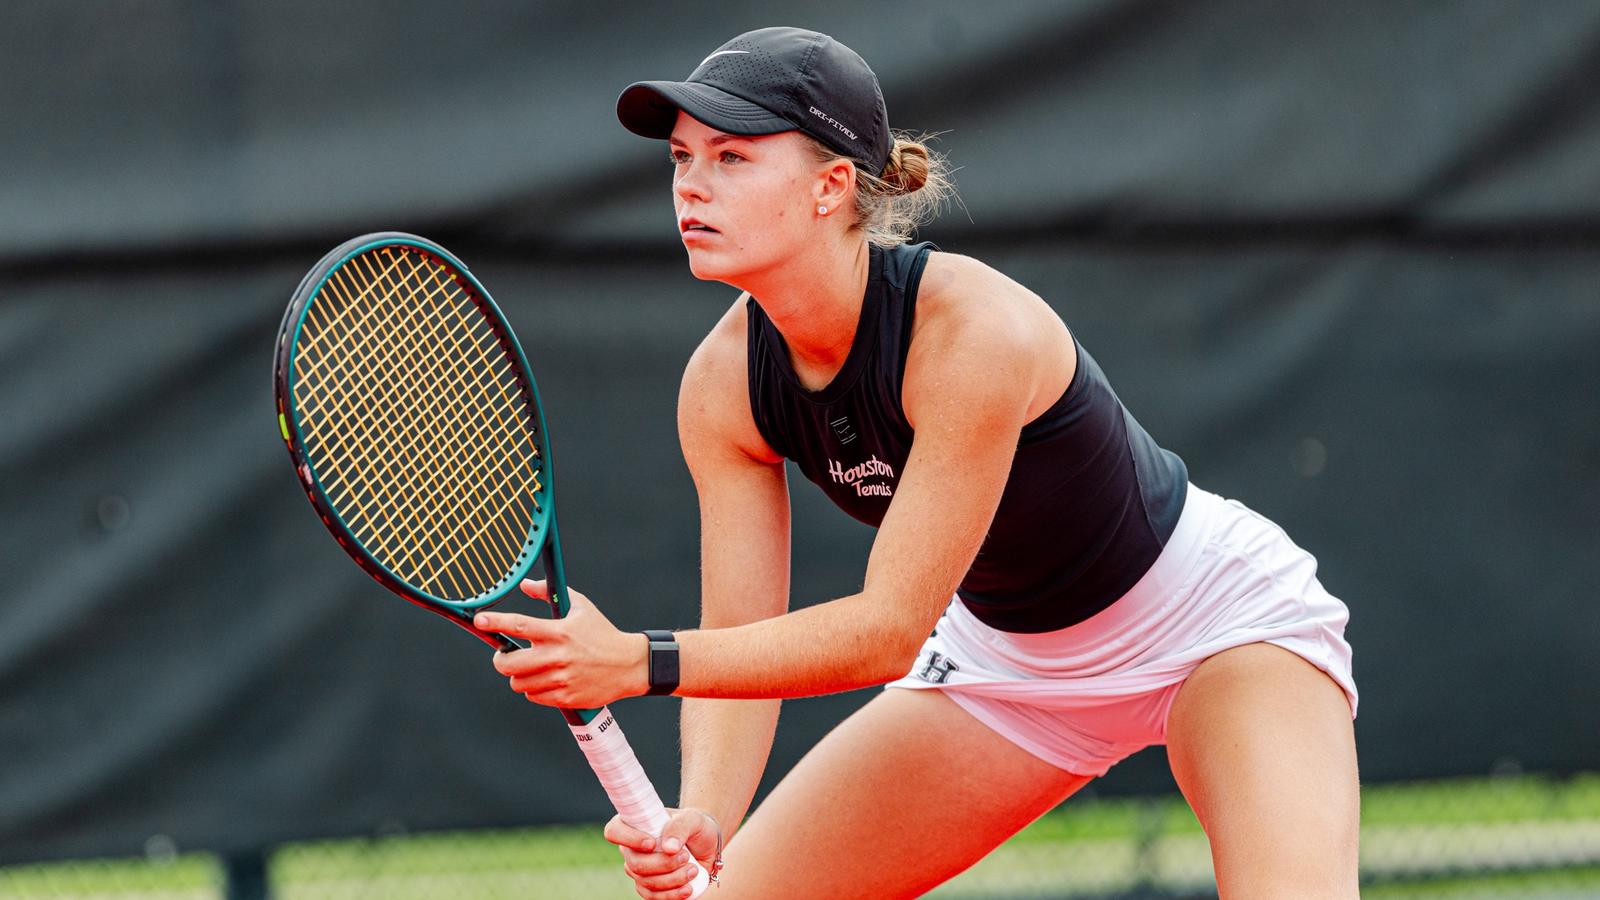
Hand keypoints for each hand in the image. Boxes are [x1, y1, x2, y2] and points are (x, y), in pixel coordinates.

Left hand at [476, 580, 648, 708]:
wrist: (628, 665)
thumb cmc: (602, 633)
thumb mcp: (581, 607)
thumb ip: (550, 593)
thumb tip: (524, 585)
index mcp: (559, 632)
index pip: (520, 625)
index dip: (496, 622)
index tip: (480, 620)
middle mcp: (558, 656)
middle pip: (509, 664)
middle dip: (501, 661)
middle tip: (506, 656)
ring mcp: (561, 679)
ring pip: (519, 684)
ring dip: (519, 677)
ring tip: (531, 669)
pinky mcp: (565, 697)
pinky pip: (534, 697)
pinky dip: (534, 690)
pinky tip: (546, 680)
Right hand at [606, 807, 722, 899]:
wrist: (708, 848)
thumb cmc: (697, 828)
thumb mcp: (693, 819)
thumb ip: (679, 827)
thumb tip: (668, 848)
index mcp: (636, 825)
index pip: (614, 831)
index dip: (628, 839)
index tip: (652, 843)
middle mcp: (632, 849)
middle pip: (634, 864)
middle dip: (663, 864)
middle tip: (685, 856)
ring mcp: (639, 870)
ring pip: (645, 882)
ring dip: (672, 880)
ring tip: (693, 870)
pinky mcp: (649, 888)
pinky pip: (652, 897)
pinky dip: (671, 895)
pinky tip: (687, 889)